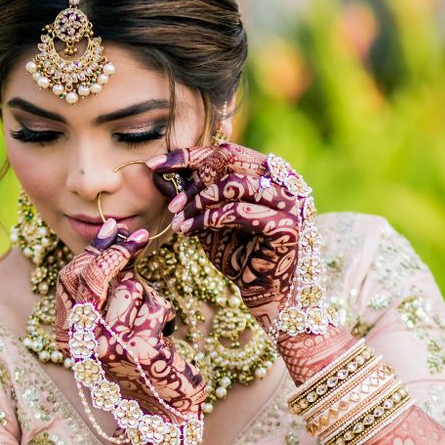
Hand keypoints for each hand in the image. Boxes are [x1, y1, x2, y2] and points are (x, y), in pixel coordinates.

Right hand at [55, 219, 204, 444]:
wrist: (164, 411)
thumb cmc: (142, 361)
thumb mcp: (114, 324)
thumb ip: (105, 290)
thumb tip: (112, 237)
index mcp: (68, 335)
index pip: (69, 279)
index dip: (92, 250)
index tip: (115, 231)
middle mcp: (82, 342)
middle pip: (91, 276)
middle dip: (117, 252)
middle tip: (138, 236)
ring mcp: (108, 346)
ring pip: (129, 288)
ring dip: (148, 297)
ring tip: (151, 323)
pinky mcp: (137, 349)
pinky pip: (154, 306)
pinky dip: (164, 313)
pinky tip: (164, 336)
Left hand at [145, 141, 303, 333]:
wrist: (264, 293)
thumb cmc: (239, 256)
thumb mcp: (209, 221)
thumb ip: (192, 197)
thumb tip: (158, 174)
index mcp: (268, 173)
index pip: (226, 151)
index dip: (188, 154)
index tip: (155, 165)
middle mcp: (283, 181)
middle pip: (231, 158)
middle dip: (193, 178)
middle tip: (172, 203)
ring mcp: (289, 202)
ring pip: (234, 184)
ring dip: (199, 201)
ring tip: (179, 220)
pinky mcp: (286, 226)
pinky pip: (239, 212)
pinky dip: (209, 219)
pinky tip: (189, 230)